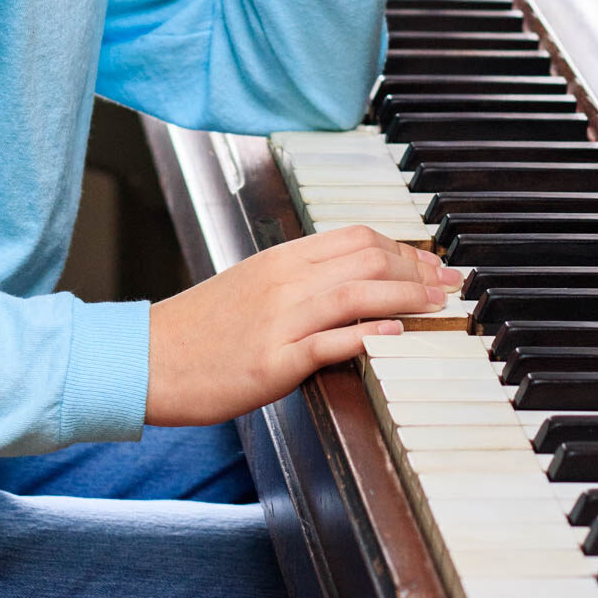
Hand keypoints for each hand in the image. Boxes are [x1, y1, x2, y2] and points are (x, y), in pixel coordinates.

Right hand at [144, 224, 462, 426]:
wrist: (148, 359)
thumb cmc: (198, 330)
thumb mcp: (249, 288)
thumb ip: (296, 282)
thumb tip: (348, 285)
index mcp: (279, 259)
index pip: (355, 237)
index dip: (402, 247)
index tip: (431, 262)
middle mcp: (283, 281)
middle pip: (365, 257)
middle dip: (417, 267)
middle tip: (449, 281)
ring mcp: (279, 319)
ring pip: (357, 292)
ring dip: (407, 295)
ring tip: (439, 304)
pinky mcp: (272, 360)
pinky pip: (331, 340)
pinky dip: (370, 334)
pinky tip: (397, 335)